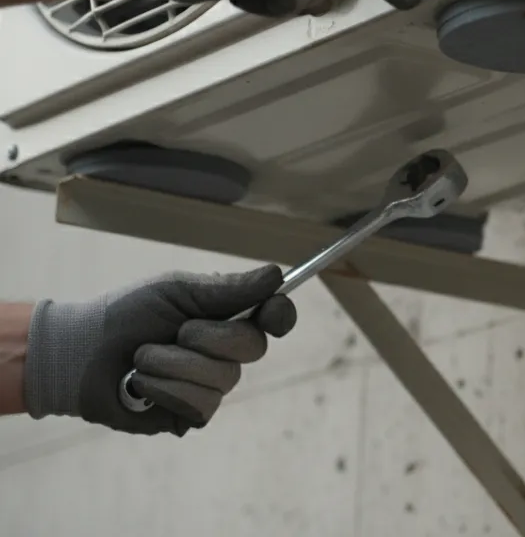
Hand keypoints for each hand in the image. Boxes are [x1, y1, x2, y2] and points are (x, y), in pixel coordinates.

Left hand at [24, 265, 295, 436]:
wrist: (80, 355)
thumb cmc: (126, 314)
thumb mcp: (176, 291)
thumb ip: (228, 289)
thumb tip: (276, 275)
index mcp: (226, 316)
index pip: (274, 316)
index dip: (280, 314)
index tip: (272, 312)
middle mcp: (226, 352)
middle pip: (254, 347)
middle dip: (210, 337)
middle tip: (178, 331)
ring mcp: (211, 385)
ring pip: (224, 379)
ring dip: (175, 365)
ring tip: (144, 359)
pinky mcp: (191, 414)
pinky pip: (200, 404)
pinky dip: (165, 390)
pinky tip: (142, 386)